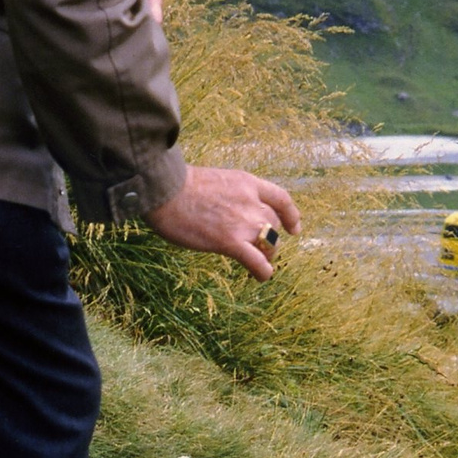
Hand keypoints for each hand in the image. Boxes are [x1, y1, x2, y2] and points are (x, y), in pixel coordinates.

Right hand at [144, 165, 300, 280]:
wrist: (164, 190)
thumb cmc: (177, 185)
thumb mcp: (214, 180)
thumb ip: (228, 194)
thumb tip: (226, 210)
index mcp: (246, 183)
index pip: (281, 198)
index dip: (291, 215)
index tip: (294, 228)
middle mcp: (251, 202)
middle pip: (273, 224)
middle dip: (271, 238)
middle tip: (262, 249)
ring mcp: (243, 222)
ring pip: (270, 243)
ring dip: (267, 254)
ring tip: (260, 262)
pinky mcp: (231, 242)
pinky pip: (257, 262)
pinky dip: (263, 271)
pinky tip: (260, 277)